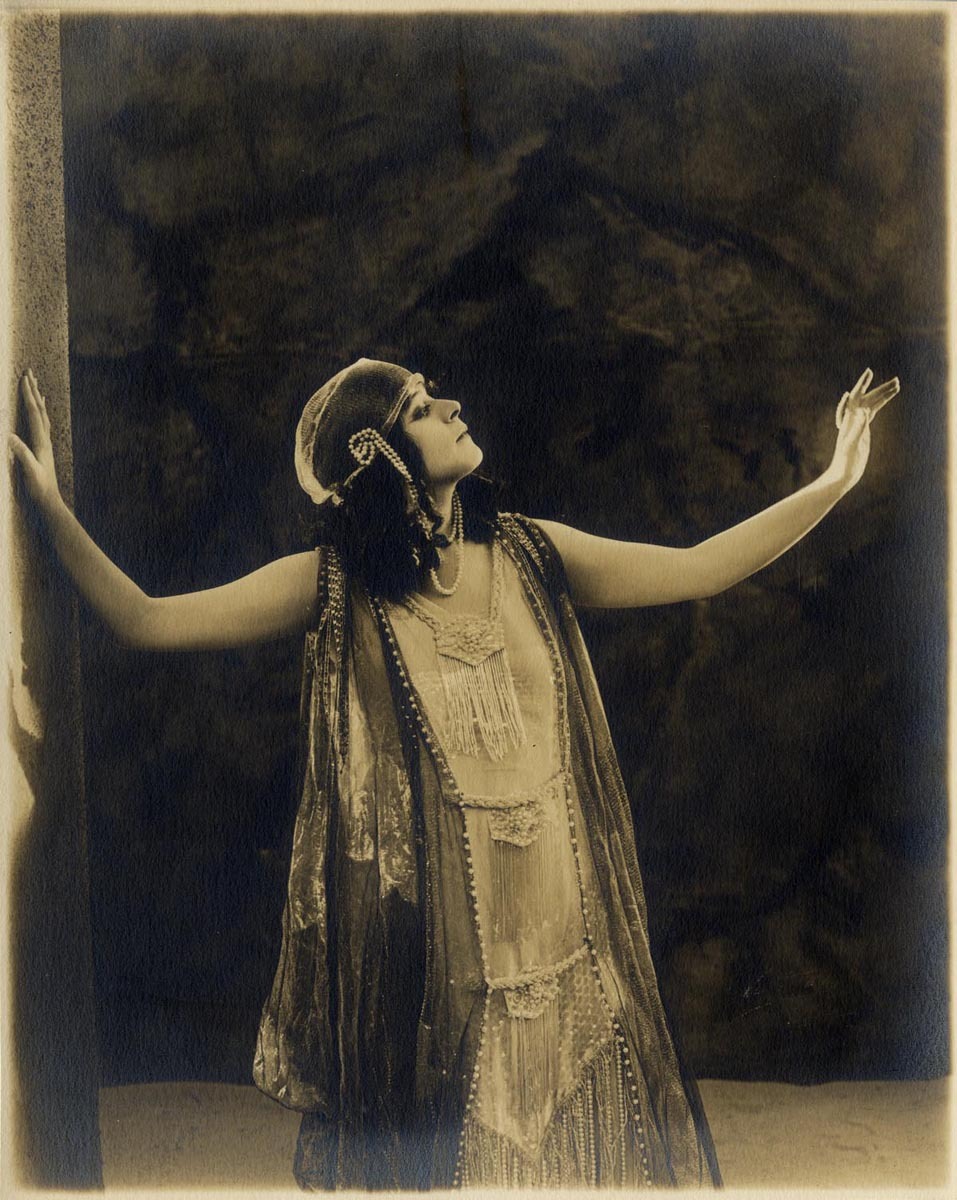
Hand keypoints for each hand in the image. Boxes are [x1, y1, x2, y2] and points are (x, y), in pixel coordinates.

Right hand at [10, 369, 61, 512]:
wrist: (50, 502)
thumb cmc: (38, 489)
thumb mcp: (28, 471)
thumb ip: (21, 454)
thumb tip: (9, 436)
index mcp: (41, 442)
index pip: (34, 413)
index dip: (28, 395)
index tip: (24, 378)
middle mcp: (45, 440)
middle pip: (40, 410)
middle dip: (33, 390)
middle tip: (29, 372)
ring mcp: (45, 444)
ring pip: (42, 416)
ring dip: (37, 399)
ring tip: (35, 386)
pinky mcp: (43, 450)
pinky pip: (42, 425)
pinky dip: (40, 413)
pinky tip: (40, 411)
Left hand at [825, 368, 898, 495]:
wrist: (843, 474)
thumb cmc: (845, 462)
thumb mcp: (852, 445)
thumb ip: (857, 429)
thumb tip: (863, 412)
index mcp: (849, 420)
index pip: (856, 397)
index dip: (863, 384)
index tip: (869, 371)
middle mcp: (853, 420)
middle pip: (868, 398)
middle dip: (881, 388)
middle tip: (896, 380)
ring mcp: (858, 424)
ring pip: (872, 404)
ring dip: (883, 394)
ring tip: (897, 385)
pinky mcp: (863, 431)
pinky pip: (871, 413)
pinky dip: (879, 405)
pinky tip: (884, 400)